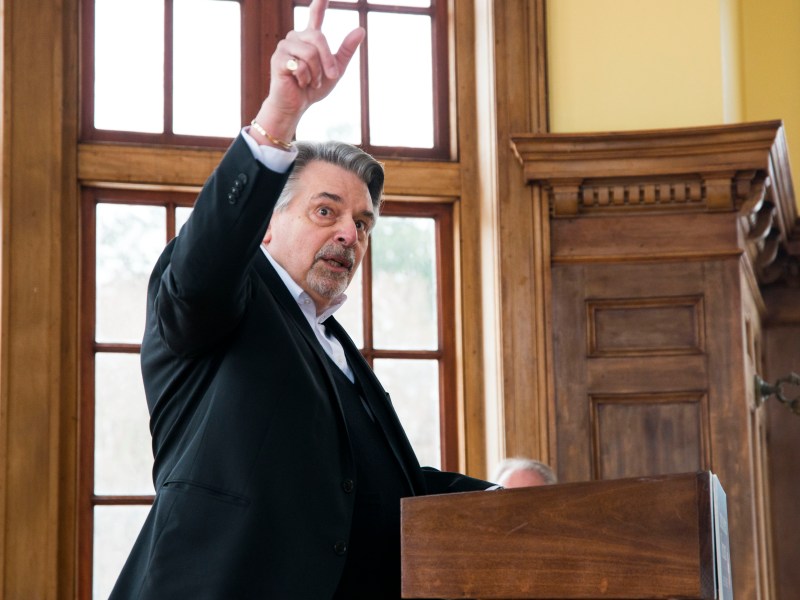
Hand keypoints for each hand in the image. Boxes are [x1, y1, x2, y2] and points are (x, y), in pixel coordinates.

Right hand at [252, 0, 364, 145]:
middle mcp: (295, 38)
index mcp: (309, 39)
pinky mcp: (278, 60)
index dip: (319, 4)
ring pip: (310, 53)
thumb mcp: (336, 70)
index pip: (315, 16)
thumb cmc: (313, 88)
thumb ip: (346, 50)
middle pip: (318, 37)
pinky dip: (305, 79)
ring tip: (310, 82)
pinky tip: (299, 83)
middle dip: (328, 61)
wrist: (296, 106)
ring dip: (315, 73)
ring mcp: (284, 47)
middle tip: (330, 76)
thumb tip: (360, 29)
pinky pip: (300, 65)